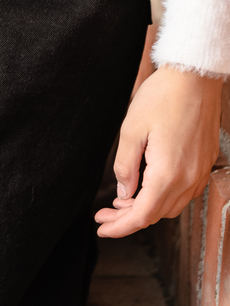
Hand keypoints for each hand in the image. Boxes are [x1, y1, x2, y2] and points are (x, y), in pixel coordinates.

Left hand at [95, 65, 221, 237]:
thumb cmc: (161, 97)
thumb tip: (123, 192)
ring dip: (146, 208)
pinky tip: (146, 186)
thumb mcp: (131, 129)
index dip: (120, 226)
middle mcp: (188, 180)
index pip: (142, 215)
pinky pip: (183, 192)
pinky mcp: (204, 163)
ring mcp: (200, 172)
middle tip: (104, 213)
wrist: (194, 77)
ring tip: (121, 200)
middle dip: (128, 218)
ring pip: (171, 206)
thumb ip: (125, 165)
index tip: (102, 228)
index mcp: (168, 174)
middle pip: (156, 215)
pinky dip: (163, 197)